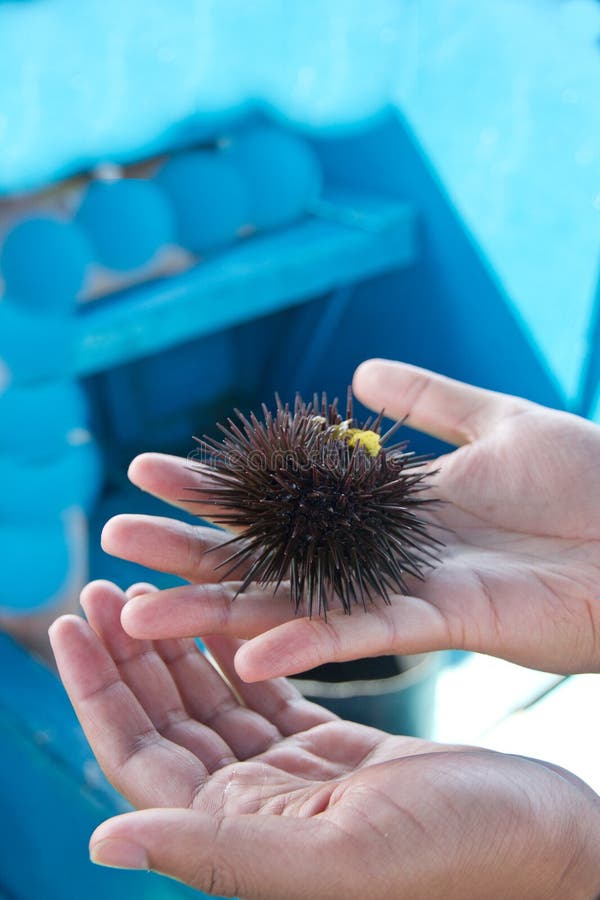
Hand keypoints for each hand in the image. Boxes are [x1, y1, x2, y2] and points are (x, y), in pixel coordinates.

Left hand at [50, 580, 599, 899]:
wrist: (543, 842)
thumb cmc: (460, 854)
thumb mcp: (335, 855)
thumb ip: (218, 852)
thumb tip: (99, 842)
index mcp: (242, 835)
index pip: (139, 758)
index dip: (98, 691)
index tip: (71, 623)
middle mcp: (254, 808)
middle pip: (167, 723)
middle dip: (128, 655)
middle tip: (101, 585)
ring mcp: (291, 778)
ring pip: (211, 702)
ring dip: (176, 644)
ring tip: (145, 586)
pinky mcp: (330, 751)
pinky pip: (263, 694)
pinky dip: (235, 649)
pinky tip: (220, 612)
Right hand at [101, 359, 599, 679]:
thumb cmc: (588, 475)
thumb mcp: (495, 420)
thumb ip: (426, 399)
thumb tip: (358, 371)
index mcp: (392, 508)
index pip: (285, 497)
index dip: (217, 484)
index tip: (150, 464)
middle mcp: (385, 557)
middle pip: (273, 556)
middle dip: (193, 546)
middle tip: (116, 536)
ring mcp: (409, 592)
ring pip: (297, 604)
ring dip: (221, 605)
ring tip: (143, 607)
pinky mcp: (444, 623)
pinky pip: (363, 634)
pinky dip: (307, 641)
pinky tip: (247, 649)